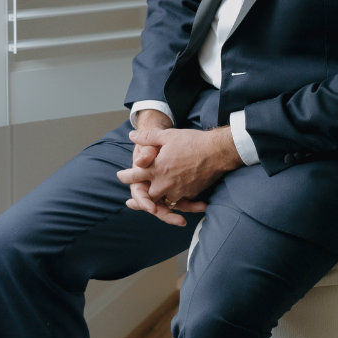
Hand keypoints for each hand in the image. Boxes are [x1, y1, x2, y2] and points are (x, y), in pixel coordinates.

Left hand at [117, 124, 240, 226]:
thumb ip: (147, 137)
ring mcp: (178, 190)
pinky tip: (176, 199)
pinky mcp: (191, 194)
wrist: (217, 151)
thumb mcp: (167, 135)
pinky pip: (181, 202)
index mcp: (156, 168)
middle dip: (143, 195)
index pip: (135, 175)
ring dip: (161, 200)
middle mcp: (165, 182)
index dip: (126, 176)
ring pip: (164, 201)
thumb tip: (132, 136)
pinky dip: (178, 201)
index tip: (121, 176)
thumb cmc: (192, 141)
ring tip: (156, 202)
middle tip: (136, 197)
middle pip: (148, 195)